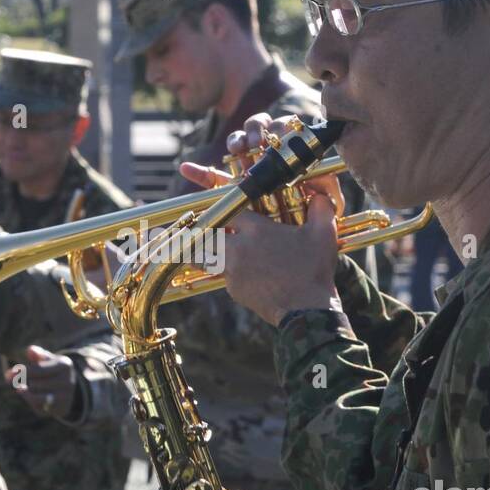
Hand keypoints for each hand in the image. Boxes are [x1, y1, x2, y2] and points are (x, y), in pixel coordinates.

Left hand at [6, 344, 78, 417]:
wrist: (69, 392)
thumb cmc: (53, 371)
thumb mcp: (48, 360)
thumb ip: (38, 355)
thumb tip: (30, 350)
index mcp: (64, 365)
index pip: (38, 369)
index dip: (22, 371)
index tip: (10, 373)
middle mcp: (67, 381)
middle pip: (35, 383)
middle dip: (21, 380)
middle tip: (8, 377)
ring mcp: (64, 397)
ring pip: (35, 395)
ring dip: (24, 389)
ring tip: (20, 386)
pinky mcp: (59, 408)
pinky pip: (38, 406)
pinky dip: (30, 399)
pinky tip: (26, 393)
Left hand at [179, 126, 342, 324]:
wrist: (307, 312)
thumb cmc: (315, 270)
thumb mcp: (323, 233)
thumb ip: (320, 207)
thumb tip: (321, 193)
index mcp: (255, 228)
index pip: (223, 204)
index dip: (209, 191)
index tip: (191, 177)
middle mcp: (237, 247)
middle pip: (200, 232)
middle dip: (188, 228)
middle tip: (166, 225)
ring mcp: (232, 270)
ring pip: (202, 255)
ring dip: (194, 249)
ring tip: (176, 248)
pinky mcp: (233, 290)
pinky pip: (221, 274)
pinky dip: (223, 269)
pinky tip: (231, 269)